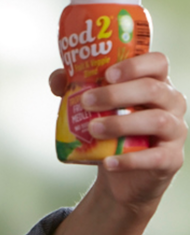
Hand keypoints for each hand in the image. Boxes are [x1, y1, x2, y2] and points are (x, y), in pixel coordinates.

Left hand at [49, 52, 186, 234]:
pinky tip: (109, 161)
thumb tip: (58, 80)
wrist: (123, 172)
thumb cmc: (112, 127)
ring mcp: (175, 130)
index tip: (107, 74)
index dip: (134, 65)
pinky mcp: (172, 158)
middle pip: (152, 89)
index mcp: (155, 82)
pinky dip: (130, 160)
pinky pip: (156, 157)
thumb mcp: (94, 104)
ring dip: (120, 124)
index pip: (157, 62)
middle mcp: (171, 102)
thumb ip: (75, 86)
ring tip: (92, 129)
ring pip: (157, 120)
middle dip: (115, 94)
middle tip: (87, 101)